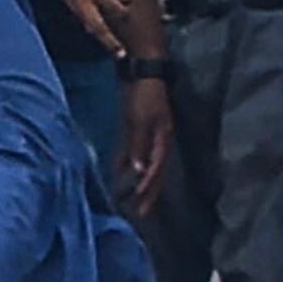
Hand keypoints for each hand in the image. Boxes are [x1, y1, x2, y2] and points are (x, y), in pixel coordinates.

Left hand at [112, 75, 173, 221]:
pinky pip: (133, 151)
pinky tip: (119, 172)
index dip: (150, 189)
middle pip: (155, 171)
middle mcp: (159, 140)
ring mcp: (149, 133)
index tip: (141, 206)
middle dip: (148, 192)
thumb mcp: (141, 120)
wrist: (143, 68)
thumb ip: (139, 145)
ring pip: (145, 163)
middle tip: (141, 213)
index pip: (157, 170)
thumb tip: (138, 172)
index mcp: (163, 139)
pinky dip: (127, 163)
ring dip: (138, 181)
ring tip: (130, 199)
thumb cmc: (144, 94)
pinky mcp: (137, 126)